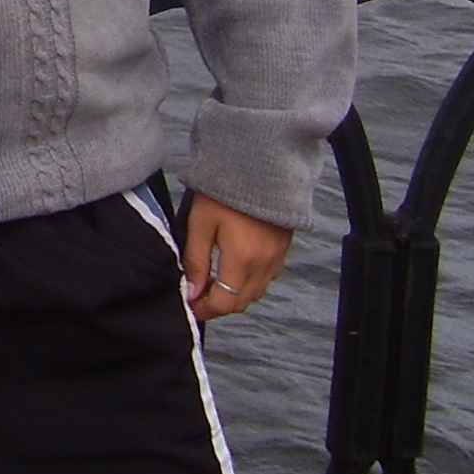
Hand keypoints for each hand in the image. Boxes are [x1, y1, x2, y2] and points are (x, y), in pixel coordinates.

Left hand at [181, 193, 291, 319]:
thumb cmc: (226, 190)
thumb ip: (196, 260)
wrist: (259, 165)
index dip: (205, 309)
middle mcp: (265, 264)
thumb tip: (192, 291)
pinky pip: (268, 276)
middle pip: (242, 302)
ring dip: (236, 294)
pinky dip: (251, 281)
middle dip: (219, 304)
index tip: (190, 304)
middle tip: (198, 294)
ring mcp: (277, 257)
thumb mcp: (200, 223)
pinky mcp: (283, 248)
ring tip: (213, 280)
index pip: (225, 302)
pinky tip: (235, 267)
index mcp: (243, 260)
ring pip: (256, 292)